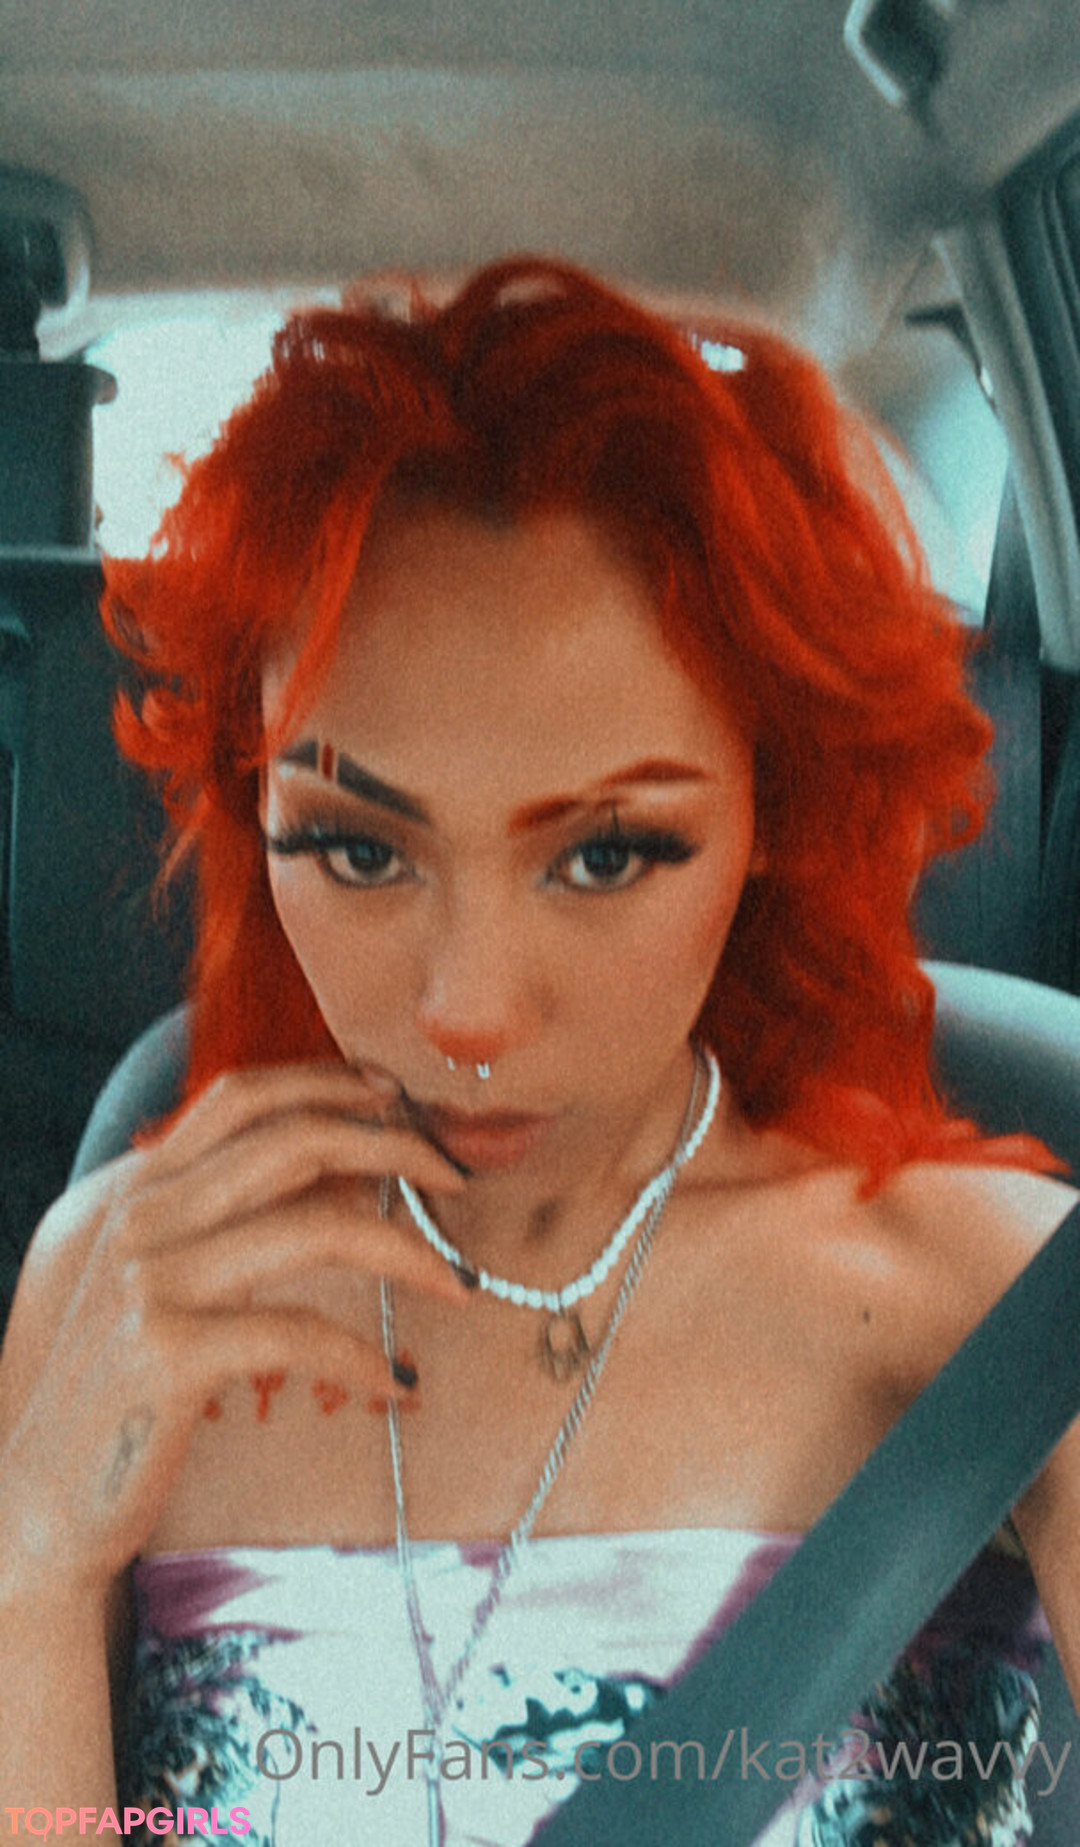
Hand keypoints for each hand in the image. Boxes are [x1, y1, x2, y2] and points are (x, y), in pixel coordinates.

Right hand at [0, 1061, 467, 1597]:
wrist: (44, 1503)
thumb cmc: (125, 1394)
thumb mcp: (164, 1285)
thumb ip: (227, 1221)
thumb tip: (343, 1173)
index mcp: (140, 1191)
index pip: (241, 1097)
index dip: (328, 1082)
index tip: (397, 1094)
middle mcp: (140, 1219)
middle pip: (292, 1140)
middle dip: (392, 1143)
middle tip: (456, 1173)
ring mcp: (150, 1281)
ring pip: (315, 1226)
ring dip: (407, 1251)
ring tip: (457, 1283)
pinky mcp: (167, 1351)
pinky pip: (300, 1331)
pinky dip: (366, 1357)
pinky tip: (398, 1381)